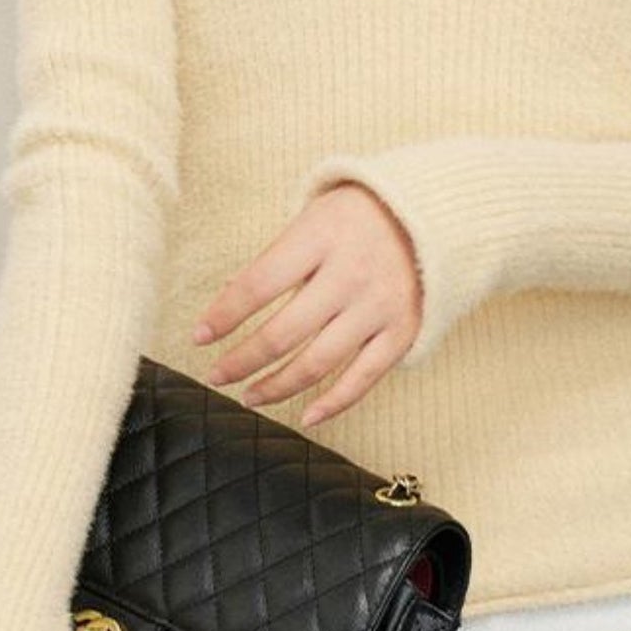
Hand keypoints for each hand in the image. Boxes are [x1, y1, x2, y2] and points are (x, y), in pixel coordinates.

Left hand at [190, 180, 422, 423]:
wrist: (432, 213)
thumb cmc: (356, 218)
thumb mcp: (312, 220)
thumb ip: (275, 261)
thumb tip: (226, 305)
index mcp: (321, 236)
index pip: (258, 285)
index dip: (223, 315)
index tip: (198, 337)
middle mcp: (351, 274)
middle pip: (284, 332)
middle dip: (241, 361)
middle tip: (216, 376)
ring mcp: (379, 306)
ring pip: (318, 363)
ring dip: (276, 387)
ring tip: (248, 396)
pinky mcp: (403, 331)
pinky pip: (363, 378)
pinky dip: (334, 404)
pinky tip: (306, 417)